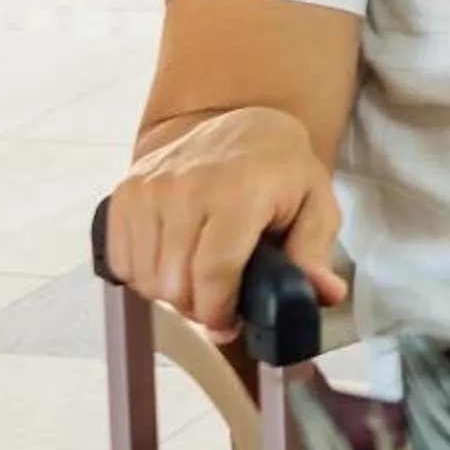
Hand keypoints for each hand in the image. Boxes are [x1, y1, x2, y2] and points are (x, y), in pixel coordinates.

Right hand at [103, 108, 347, 343]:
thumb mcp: (316, 203)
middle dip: (199, 305)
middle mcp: (186, 187)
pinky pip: (123, 262)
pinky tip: (174, 262)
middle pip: (176, 283)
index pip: (214, 272)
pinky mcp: (125, 194)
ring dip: (172, 293)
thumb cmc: (281, 170)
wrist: (240, 126)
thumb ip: (315, 252)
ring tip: (199, 279)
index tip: (229, 323)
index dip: (220, 310)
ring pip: (147, 279)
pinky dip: (145, 275)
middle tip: (220, 300)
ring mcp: (149, 189)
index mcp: (239, 190)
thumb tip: (326, 293)